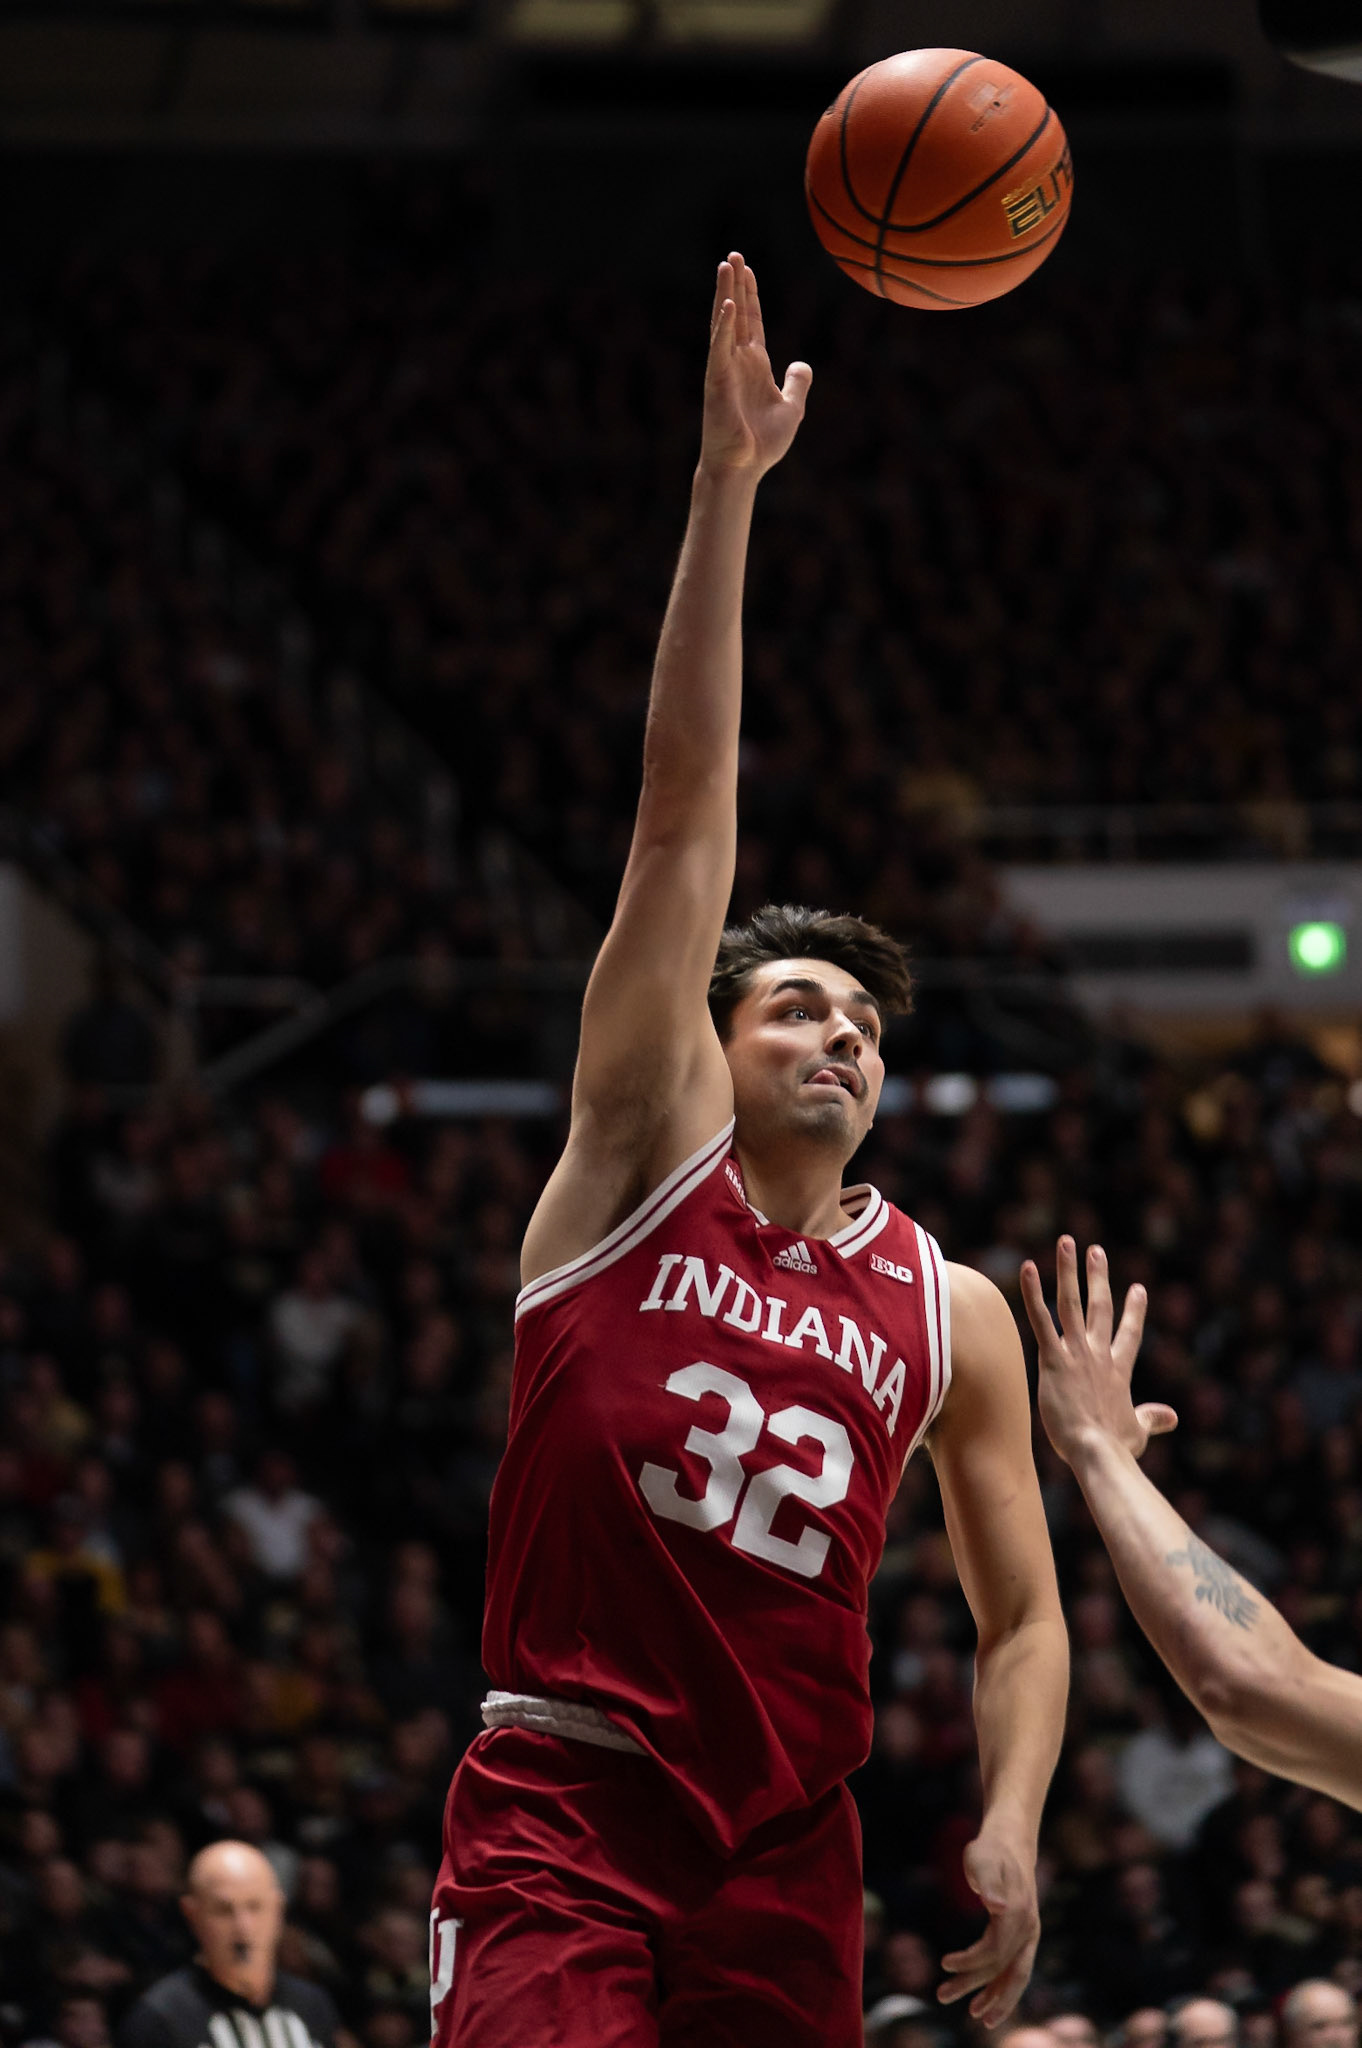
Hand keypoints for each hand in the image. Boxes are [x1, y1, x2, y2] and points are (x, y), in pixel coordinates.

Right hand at [699, 252, 810, 477]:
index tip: (748, 270)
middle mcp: (737, 362)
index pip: (753, 322)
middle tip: (734, 255)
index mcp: (755, 366)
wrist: (743, 468)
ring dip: (725, 294)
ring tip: (726, 265)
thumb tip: (802, 363)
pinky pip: (719, 348)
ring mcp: (725, 369)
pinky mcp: (717, 381)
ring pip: (724, 323)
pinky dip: (724, 327)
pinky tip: (728, 305)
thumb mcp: (791, 408)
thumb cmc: (762, 444)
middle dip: (736, 284)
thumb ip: (797, 383)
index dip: (751, 296)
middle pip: (737, 314)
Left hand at [938, 1825, 1039, 2027]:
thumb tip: (995, 1904)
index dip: (969, 1962)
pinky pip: (1016, 1968)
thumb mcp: (982, 1859)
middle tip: (943, 1997)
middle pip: (1003, 1969)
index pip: (993, 1951)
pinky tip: (986, 1998)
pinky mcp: (1025, 1935)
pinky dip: (1003, 1986)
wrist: (1011, 1841)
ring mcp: (1029, 1933)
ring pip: (1014, 1975)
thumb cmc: (990, 1849)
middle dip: (977, 1988)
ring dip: (994, 1997)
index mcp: (1017, 1914)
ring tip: (974, 2015)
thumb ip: (987, 1881)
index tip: (944, 1964)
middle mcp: (1028, 1928)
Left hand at [1020, 1238, 1173, 1466]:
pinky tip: (1028, 1268)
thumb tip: (1171, 1417)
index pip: (1129, 1334)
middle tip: (1096, 1250)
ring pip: (1072, 1302)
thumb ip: (1152, 1419)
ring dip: (1069, 1270)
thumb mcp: (1138, 1432)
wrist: (1098, 1452)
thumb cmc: (1115, 1448)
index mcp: (1119, 1371)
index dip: (1134, 1311)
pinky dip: (1033, 1293)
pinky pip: (1041, 1319)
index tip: (1138, 1288)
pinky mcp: (1053, 1359)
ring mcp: (1077, 1354)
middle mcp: (1099, 1355)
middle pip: (1101, 1307)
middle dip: (1098, 1277)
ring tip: (1067, 1241)